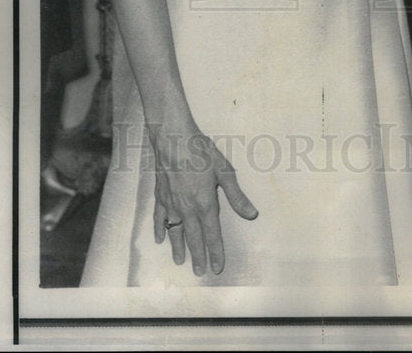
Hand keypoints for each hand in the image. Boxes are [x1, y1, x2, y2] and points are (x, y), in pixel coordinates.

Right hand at [149, 122, 257, 276]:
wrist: (172, 139)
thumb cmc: (200, 151)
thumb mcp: (224, 171)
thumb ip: (237, 196)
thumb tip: (251, 214)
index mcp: (205, 204)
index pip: (212, 234)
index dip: (216, 252)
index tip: (217, 267)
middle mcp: (187, 208)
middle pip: (193, 237)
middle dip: (198, 256)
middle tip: (199, 273)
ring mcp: (171, 204)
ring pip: (175, 231)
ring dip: (178, 247)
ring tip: (180, 261)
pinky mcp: (160, 196)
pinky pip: (159, 218)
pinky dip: (160, 229)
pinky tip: (159, 239)